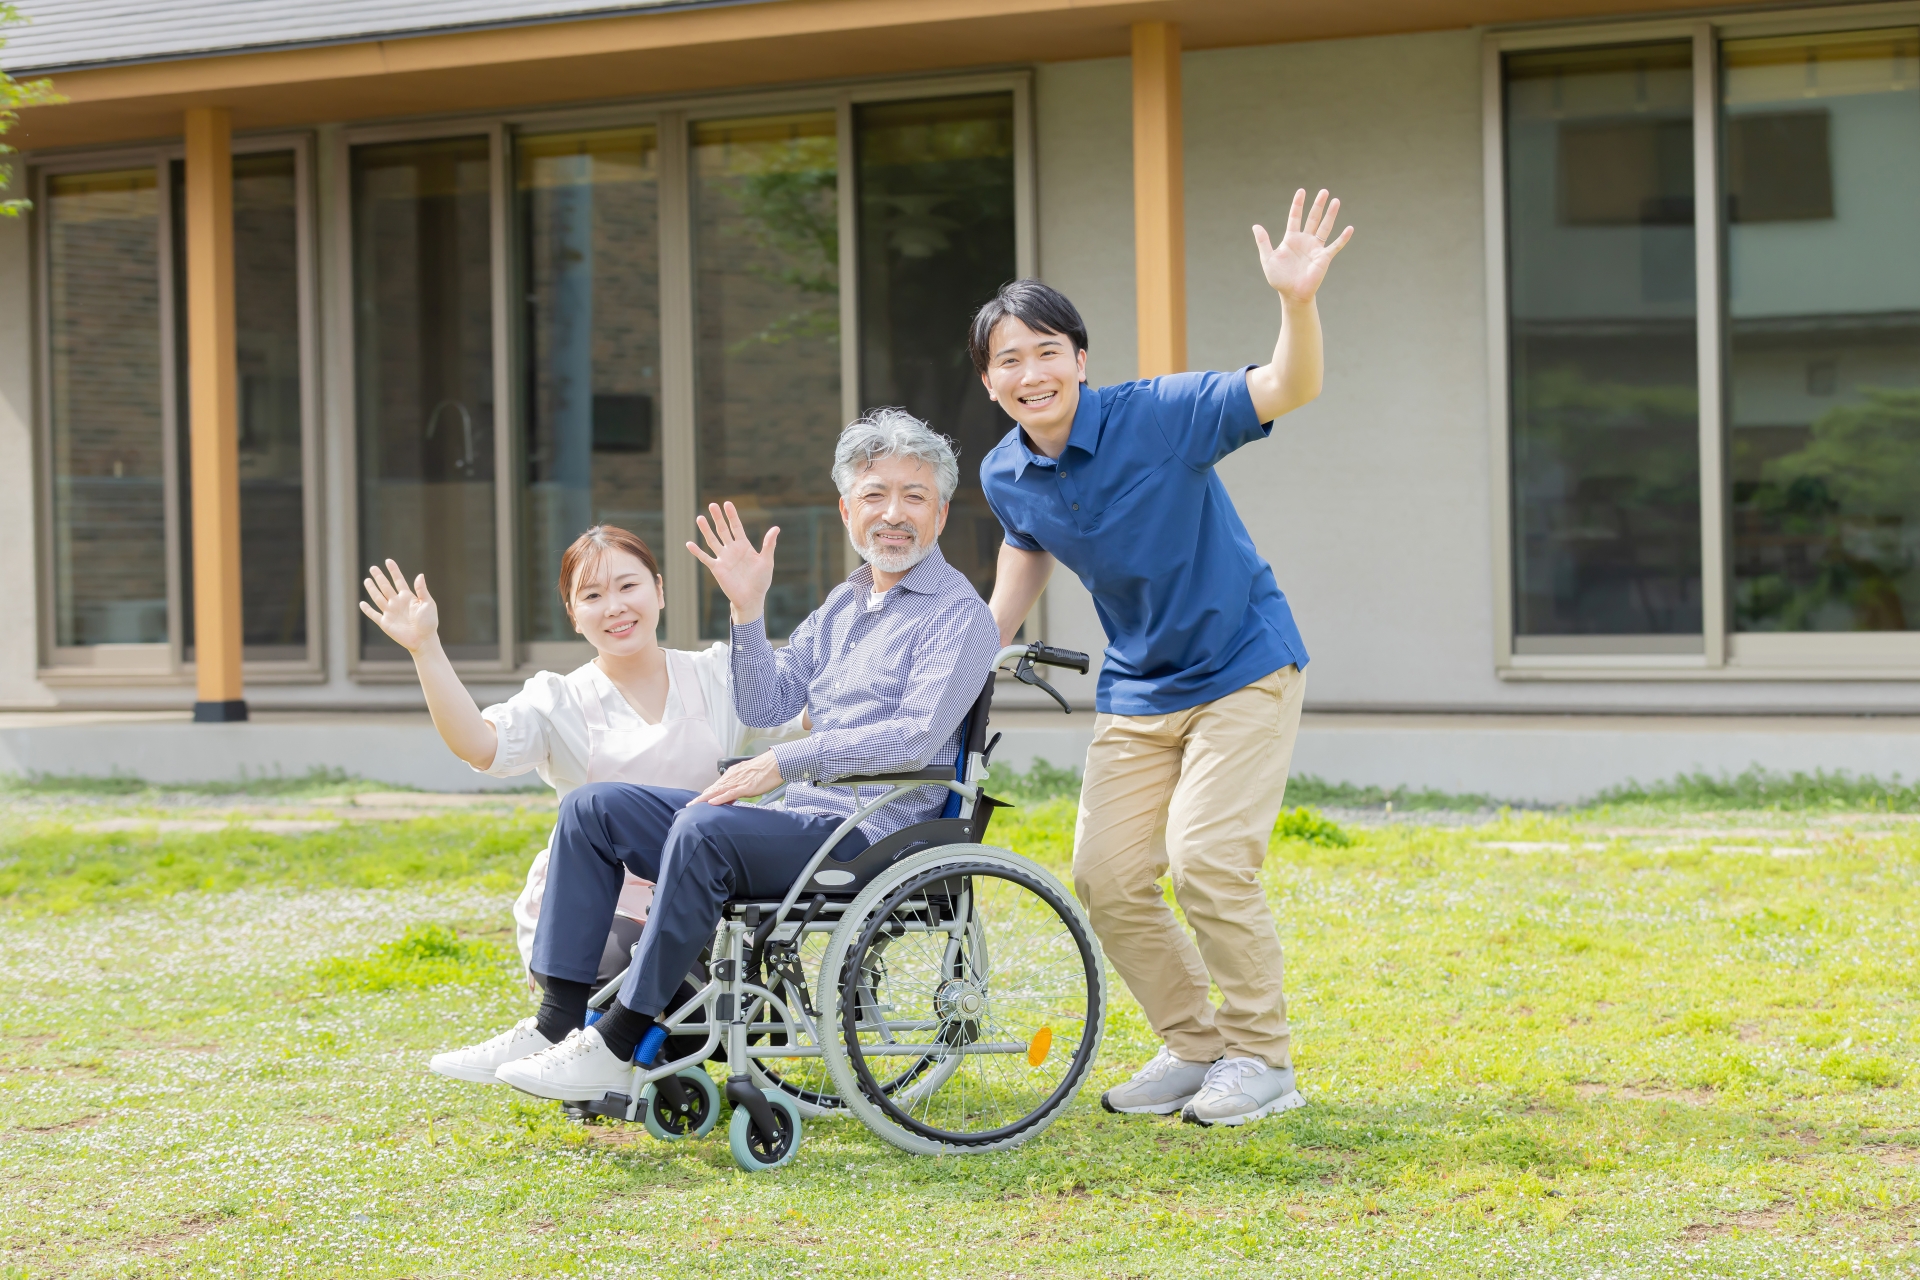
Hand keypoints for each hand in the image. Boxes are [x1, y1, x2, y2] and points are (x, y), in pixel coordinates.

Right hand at [359, 559, 438, 653]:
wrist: (424, 640)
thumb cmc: (429, 622)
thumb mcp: (428, 604)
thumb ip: (422, 590)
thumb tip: (419, 575)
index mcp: (408, 597)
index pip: (398, 581)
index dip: (393, 571)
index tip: (388, 561)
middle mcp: (397, 603)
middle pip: (385, 587)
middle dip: (379, 577)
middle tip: (373, 568)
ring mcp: (390, 612)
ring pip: (378, 598)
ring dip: (372, 589)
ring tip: (367, 580)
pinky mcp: (385, 623)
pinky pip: (374, 615)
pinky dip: (367, 609)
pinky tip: (362, 603)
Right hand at [687, 501, 778, 623]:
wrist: (752, 598)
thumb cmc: (761, 581)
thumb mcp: (766, 561)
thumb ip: (769, 545)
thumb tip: (776, 528)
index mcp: (744, 546)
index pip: (736, 527)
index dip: (732, 516)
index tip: (727, 504)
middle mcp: (732, 550)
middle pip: (723, 530)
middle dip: (718, 518)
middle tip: (712, 505)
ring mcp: (723, 558)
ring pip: (712, 541)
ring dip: (706, 530)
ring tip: (700, 518)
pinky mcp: (717, 569)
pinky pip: (705, 558)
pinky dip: (697, 552)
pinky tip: (689, 544)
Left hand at [694, 750, 783, 806]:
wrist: (776, 763)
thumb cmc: (766, 770)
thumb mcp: (749, 777)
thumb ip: (739, 786)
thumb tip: (732, 797)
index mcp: (733, 774)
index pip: (716, 786)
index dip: (706, 794)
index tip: (697, 801)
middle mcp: (732, 777)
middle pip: (713, 789)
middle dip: (700, 798)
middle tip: (689, 805)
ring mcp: (738, 782)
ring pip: (717, 791)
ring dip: (704, 799)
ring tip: (694, 805)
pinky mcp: (745, 787)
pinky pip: (730, 793)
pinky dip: (719, 798)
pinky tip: (711, 802)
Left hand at [1254, 189, 1353, 305]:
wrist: (1292, 294)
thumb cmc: (1279, 278)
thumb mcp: (1268, 258)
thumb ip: (1263, 242)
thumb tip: (1256, 226)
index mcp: (1291, 239)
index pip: (1295, 217)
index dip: (1298, 204)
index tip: (1301, 191)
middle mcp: (1305, 240)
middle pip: (1313, 218)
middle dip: (1318, 205)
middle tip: (1324, 191)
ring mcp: (1315, 248)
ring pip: (1325, 227)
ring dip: (1331, 214)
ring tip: (1336, 201)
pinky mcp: (1324, 257)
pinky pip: (1335, 246)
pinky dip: (1343, 238)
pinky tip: (1350, 228)